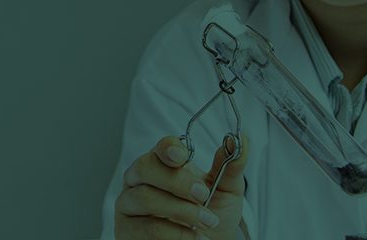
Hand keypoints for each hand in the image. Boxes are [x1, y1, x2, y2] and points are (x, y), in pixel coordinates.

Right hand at [114, 134, 249, 239]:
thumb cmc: (211, 216)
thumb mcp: (226, 191)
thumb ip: (231, 165)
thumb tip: (240, 138)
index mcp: (163, 162)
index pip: (160, 146)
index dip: (169, 148)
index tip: (183, 156)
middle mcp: (139, 179)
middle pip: (145, 167)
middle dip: (177, 181)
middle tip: (203, 196)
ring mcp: (128, 204)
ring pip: (145, 198)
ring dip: (181, 211)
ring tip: (206, 222)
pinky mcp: (126, 230)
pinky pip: (147, 228)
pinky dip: (174, 234)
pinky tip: (192, 238)